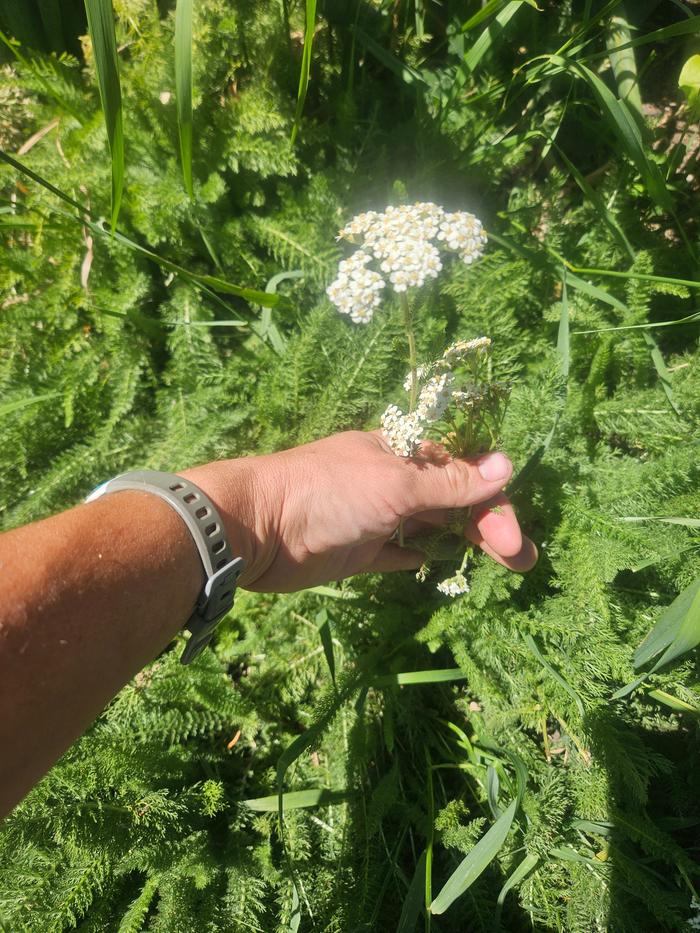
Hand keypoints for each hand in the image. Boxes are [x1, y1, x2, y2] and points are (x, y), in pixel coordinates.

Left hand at [186, 430, 536, 592]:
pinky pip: (397, 551)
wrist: (255, 527)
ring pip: (430, 526)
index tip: (511, 538)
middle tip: (522, 560)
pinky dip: (418, 555)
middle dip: (488, 526)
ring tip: (500, 567)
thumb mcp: (394, 485)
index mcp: (402, 454)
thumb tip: (506, 465)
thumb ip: (448, 483)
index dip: (491, 499)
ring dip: (463, 541)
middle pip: (452, 501)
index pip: (462, 471)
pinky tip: (434, 563)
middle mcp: (392, 481)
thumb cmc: (327, 494)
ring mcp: (374, 516)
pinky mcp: (357, 549)